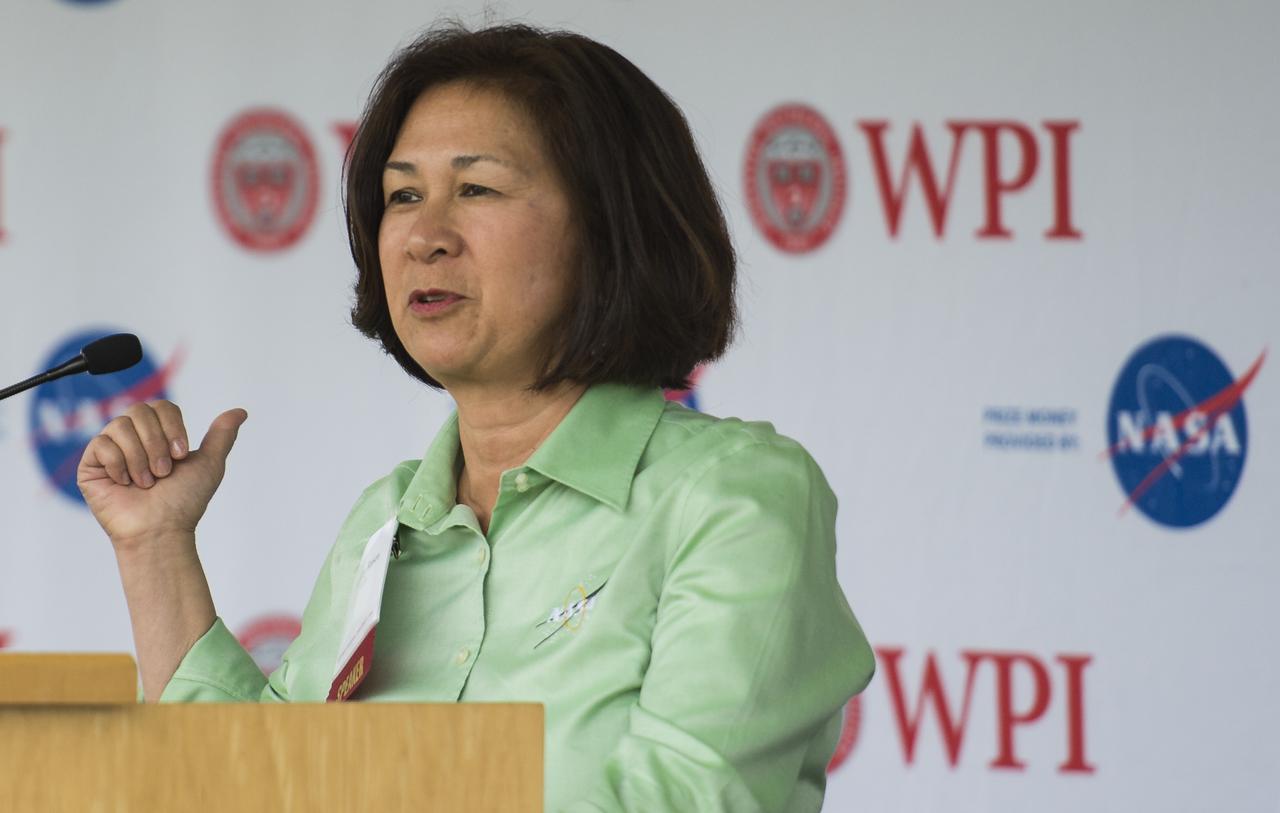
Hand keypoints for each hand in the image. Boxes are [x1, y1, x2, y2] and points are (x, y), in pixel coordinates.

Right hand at [77, 401, 246, 550]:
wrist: (161, 529)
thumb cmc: (184, 501)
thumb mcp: (210, 464)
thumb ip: (222, 435)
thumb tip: (240, 411)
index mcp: (158, 434)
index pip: (161, 406)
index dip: (172, 427)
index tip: (180, 455)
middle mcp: (132, 438)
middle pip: (139, 410)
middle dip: (156, 443)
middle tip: (164, 472)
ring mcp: (110, 450)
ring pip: (120, 426)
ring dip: (140, 457)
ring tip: (147, 482)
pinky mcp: (91, 465)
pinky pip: (101, 444)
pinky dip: (119, 464)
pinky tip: (126, 483)